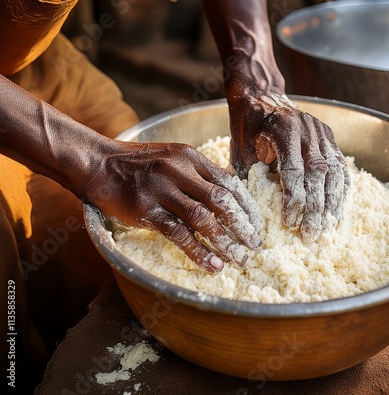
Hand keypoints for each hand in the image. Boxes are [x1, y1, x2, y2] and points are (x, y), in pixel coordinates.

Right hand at [82, 141, 262, 272]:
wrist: (97, 162)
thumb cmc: (136, 162)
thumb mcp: (171, 157)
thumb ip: (196, 173)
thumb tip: (223, 195)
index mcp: (190, 157)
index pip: (228, 181)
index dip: (246, 204)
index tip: (256, 223)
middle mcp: (180, 171)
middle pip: (221, 200)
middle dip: (242, 225)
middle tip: (255, 245)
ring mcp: (162, 191)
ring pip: (203, 219)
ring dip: (225, 242)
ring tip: (239, 260)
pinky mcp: (146, 210)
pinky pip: (178, 234)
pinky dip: (199, 251)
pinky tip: (212, 265)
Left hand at [229, 93, 350, 241]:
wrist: (261, 95)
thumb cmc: (247, 126)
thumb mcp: (240, 148)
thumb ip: (250, 176)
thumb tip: (258, 212)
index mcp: (283, 129)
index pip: (294, 169)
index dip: (294, 198)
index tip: (290, 222)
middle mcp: (307, 128)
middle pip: (318, 172)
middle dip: (316, 207)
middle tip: (311, 233)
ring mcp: (321, 130)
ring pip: (334, 170)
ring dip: (332, 202)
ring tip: (327, 227)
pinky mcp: (328, 135)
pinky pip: (340, 164)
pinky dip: (340, 188)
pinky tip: (336, 208)